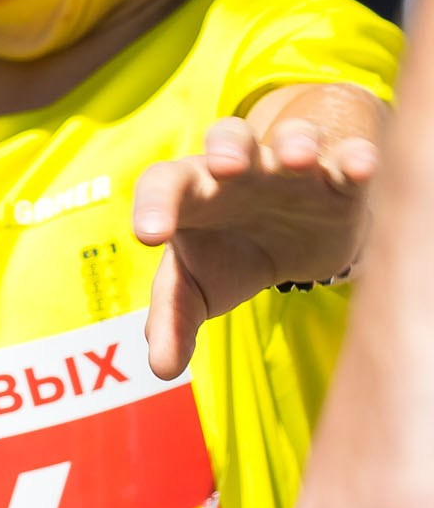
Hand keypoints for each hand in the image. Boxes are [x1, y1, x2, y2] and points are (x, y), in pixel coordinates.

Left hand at [135, 105, 378, 379]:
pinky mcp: (338, 183)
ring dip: (295, 142)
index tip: (149, 237)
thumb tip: (160, 368)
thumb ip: (173, 323)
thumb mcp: (197, 289)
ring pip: (292, 139)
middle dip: (228, 147)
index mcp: (193, 193)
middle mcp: (240, 170)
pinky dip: (355, 160)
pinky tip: (359, 168)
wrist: (291, 242)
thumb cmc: (228, 256)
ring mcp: (291, 171)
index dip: (154, 205)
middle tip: (227, 166)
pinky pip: (348, 160)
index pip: (163, 185)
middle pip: (228, 139)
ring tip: (298, 158)